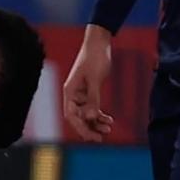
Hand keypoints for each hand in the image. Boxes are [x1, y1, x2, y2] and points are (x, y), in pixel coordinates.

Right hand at [62, 24, 114, 142]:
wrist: (99, 42)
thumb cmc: (95, 58)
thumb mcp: (95, 79)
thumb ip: (93, 99)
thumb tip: (90, 117)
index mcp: (70, 91)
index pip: (71, 115)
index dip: (80, 128)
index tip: (93, 136)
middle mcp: (73, 94)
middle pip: (77, 118)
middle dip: (89, 128)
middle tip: (102, 137)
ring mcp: (81, 94)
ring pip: (86, 114)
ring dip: (96, 123)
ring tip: (109, 129)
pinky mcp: (89, 91)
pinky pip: (92, 108)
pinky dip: (100, 115)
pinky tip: (109, 120)